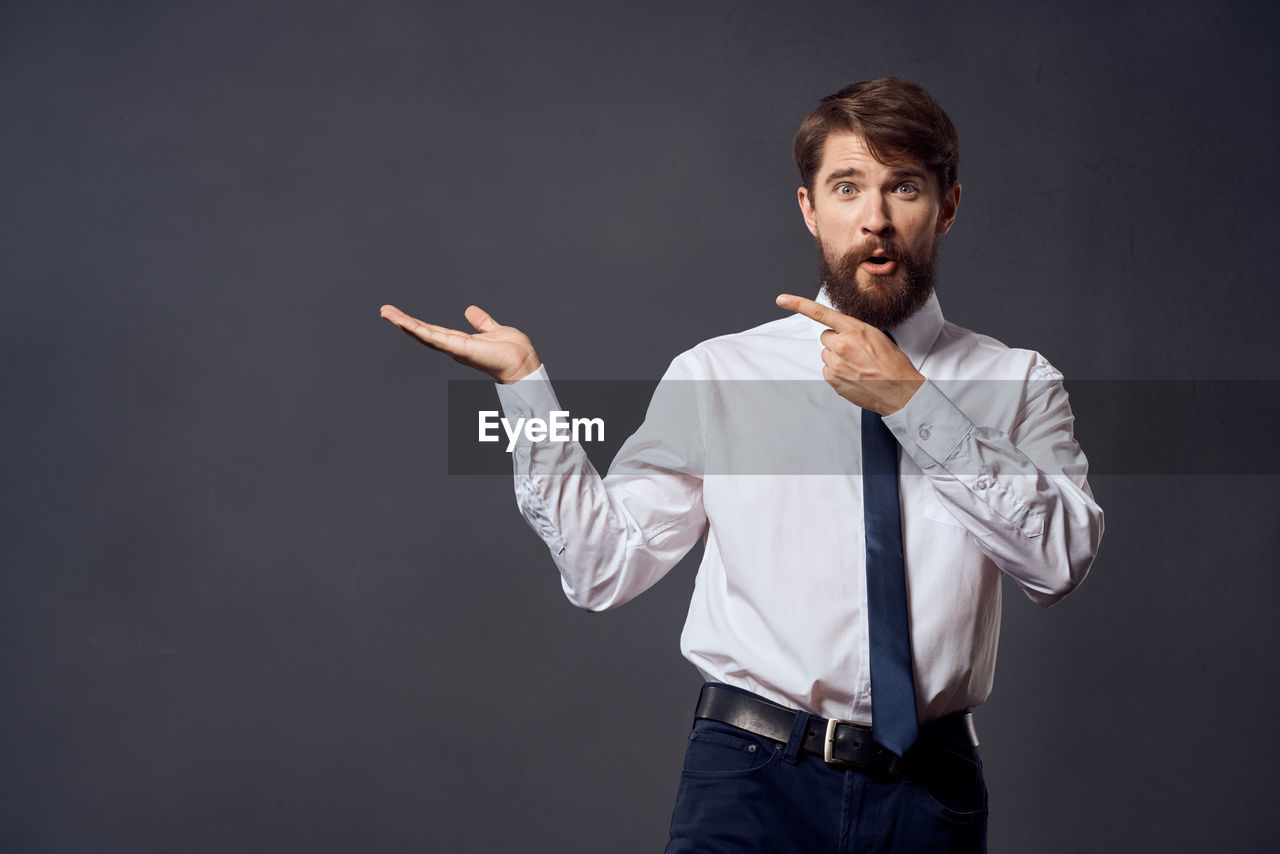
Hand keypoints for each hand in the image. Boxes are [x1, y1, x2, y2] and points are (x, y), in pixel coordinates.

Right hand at [380, 304, 540, 383]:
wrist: (523, 362)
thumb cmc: (513, 351)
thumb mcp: (492, 329)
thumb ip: (481, 322)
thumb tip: (470, 310)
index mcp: (460, 342)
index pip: (433, 331)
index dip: (416, 324)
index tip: (400, 315)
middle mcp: (453, 347)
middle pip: (423, 333)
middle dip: (403, 323)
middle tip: (384, 311)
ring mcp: (454, 349)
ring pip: (424, 335)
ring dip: (404, 324)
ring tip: (386, 313)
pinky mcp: (459, 349)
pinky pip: (435, 338)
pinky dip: (419, 330)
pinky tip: (405, 323)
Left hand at [776, 294, 923, 414]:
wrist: (900, 390)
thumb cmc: (892, 363)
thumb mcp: (876, 336)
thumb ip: (853, 330)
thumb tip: (839, 332)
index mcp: (853, 329)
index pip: (820, 313)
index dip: (798, 304)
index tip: (782, 299)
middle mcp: (841, 345)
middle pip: (825, 336)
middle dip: (836, 340)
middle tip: (855, 351)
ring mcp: (835, 364)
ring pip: (826, 354)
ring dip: (837, 357)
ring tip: (858, 365)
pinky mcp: (833, 380)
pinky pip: (827, 370)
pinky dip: (837, 372)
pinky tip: (854, 375)